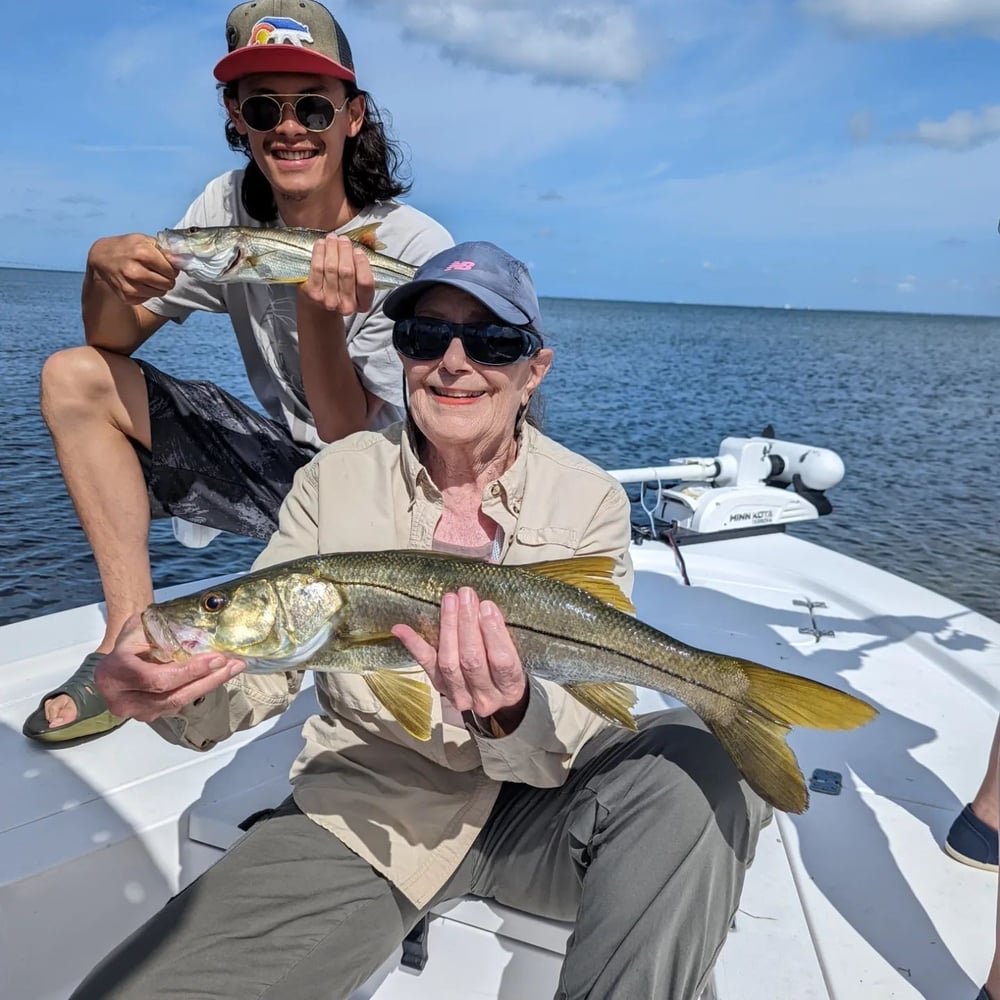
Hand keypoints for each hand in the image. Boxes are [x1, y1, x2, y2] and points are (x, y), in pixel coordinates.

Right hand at [87, 234, 177, 303]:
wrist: (100, 257)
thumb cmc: (126, 247)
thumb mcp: (144, 240)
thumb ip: (164, 250)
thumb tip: (181, 260)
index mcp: (143, 254)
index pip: (172, 271)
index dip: (173, 269)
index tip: (168, 266)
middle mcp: (135, 271)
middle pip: (168, 284)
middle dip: (167, 278)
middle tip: (160, 273)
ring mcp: (130, 286)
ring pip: (160, 293)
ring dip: (159, 286)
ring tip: (150, 277)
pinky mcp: (126, 296)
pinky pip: (148, 298)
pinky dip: (148, 292)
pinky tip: (139, 283)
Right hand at [95, 615, 244, 721]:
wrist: (113, 663)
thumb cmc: (128, 641)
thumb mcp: (139, 629)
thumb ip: (163, 632)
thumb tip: (199, 633)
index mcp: (116, 673)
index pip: (157, 678)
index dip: (189, 672)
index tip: (216, 659)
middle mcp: (123, 700)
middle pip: (172, 696)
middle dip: (207, 680)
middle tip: (233, 665)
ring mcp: (136, 712)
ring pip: (178, 703)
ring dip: (209, 685)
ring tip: (232, 669)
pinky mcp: (149, 716)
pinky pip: (178, 705)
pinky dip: (200, 689)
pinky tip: (217, 676)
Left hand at [298, 234, 374, 314]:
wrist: (320, 303)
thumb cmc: (345, 285)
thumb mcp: (360, 275)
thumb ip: (367, 257)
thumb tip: (368, 237)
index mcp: (364, 303)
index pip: (365, 282)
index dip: (362, 263)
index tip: (358, 250)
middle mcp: (347, 306)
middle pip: (346, 272)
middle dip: (345, 251)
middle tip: (343, 239)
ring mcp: (329, 301)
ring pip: (331, 268)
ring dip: (332, 248)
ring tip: (332, 238)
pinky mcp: (313, 294)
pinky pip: (317, 268)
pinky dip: (319, 252)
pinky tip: (321, 244)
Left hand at [391, 587, 528, 727]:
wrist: (496, 699)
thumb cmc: (507, 671)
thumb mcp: (517, 657)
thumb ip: (502, 637)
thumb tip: (485, 606)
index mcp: (510, 688)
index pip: (502, 662)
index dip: (493, 633)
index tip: (487, 607)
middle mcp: (485, 697)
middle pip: (472, 660)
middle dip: (468, 624)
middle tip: (466, 596)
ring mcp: (460, 695)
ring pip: (449, 662)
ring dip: (448, 627)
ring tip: (450, 601)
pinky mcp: (440, 687)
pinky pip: (426, 664)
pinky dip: (413, 644)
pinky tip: (401, 628)